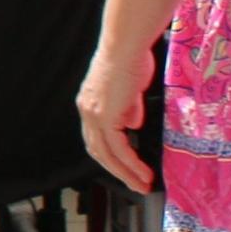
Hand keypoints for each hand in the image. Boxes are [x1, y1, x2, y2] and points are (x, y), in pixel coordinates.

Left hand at [77, 42, 156, 191]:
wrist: (126, 46)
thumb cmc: (131, 60)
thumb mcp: (129, 90)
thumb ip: (128, 109)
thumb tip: (131, 125)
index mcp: (90, 105)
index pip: (97, 139)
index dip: (112, 157)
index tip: (129, 170)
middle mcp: (87, 111)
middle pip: (98, 151)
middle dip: (118, 172)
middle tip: (137, 185)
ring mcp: (94, 114)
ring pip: (106, 154)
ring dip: (125, 173)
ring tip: (142, 184)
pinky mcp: (105, 116)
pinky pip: (117, 148)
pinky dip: (130, 163)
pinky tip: (143, 172)